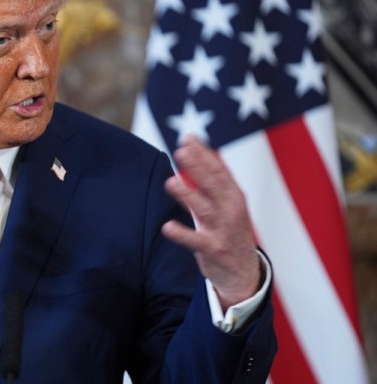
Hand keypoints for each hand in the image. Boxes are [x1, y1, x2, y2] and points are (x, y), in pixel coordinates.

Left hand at [162, 136, 260, 309]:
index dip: (204, 154)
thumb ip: (205, 182)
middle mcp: (231, 210)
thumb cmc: (228, 231)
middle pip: (213, 185)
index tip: (188, 138)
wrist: (243, 273)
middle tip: (181, 151)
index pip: (219, 170)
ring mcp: (223, 230)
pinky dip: (182, 234)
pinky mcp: (213, 250)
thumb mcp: (223, 204)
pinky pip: (195, 241)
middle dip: (198, 167)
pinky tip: (167, 227)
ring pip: (205, 209)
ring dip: (188, 195)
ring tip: (171, 182)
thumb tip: (189, 152)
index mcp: (234, 196)